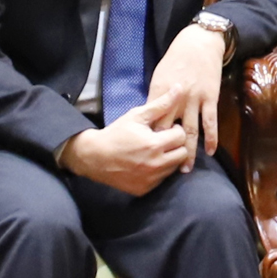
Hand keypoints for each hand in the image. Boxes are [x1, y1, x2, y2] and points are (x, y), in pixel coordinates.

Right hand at [60, 86, 192, 195]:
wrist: (94, 157)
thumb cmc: (116, 133)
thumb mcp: (136, 115)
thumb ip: (161, 104)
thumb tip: (180, 88)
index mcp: (154, 145)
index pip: (181, 136)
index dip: (174, 130)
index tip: (163, 129)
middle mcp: (155, 164)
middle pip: (182, 154)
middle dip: (175, 145)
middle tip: (161, 140)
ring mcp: (151, 179)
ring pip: (174, 167)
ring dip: (168, 158)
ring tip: (153, 151)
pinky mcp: (145, 189)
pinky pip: (162, 179)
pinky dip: (158, 171)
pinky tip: (146, 163)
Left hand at [148, 24, 226, 171]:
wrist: (199, 43)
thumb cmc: (176, 59)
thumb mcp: (159, 77)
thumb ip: (156, 98)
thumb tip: (151, 117)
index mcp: (160, 93)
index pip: (153, 121)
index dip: (149, 139)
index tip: (145, 155)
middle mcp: (176, 99)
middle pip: (168, 130)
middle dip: (165, 151)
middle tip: (161, 169)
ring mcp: (194, 100)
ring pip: (190, 131)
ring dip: (188, 152)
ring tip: (186, 169)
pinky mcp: (210, 98)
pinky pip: (210, 122)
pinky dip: (211, 138)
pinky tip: (210, 151)